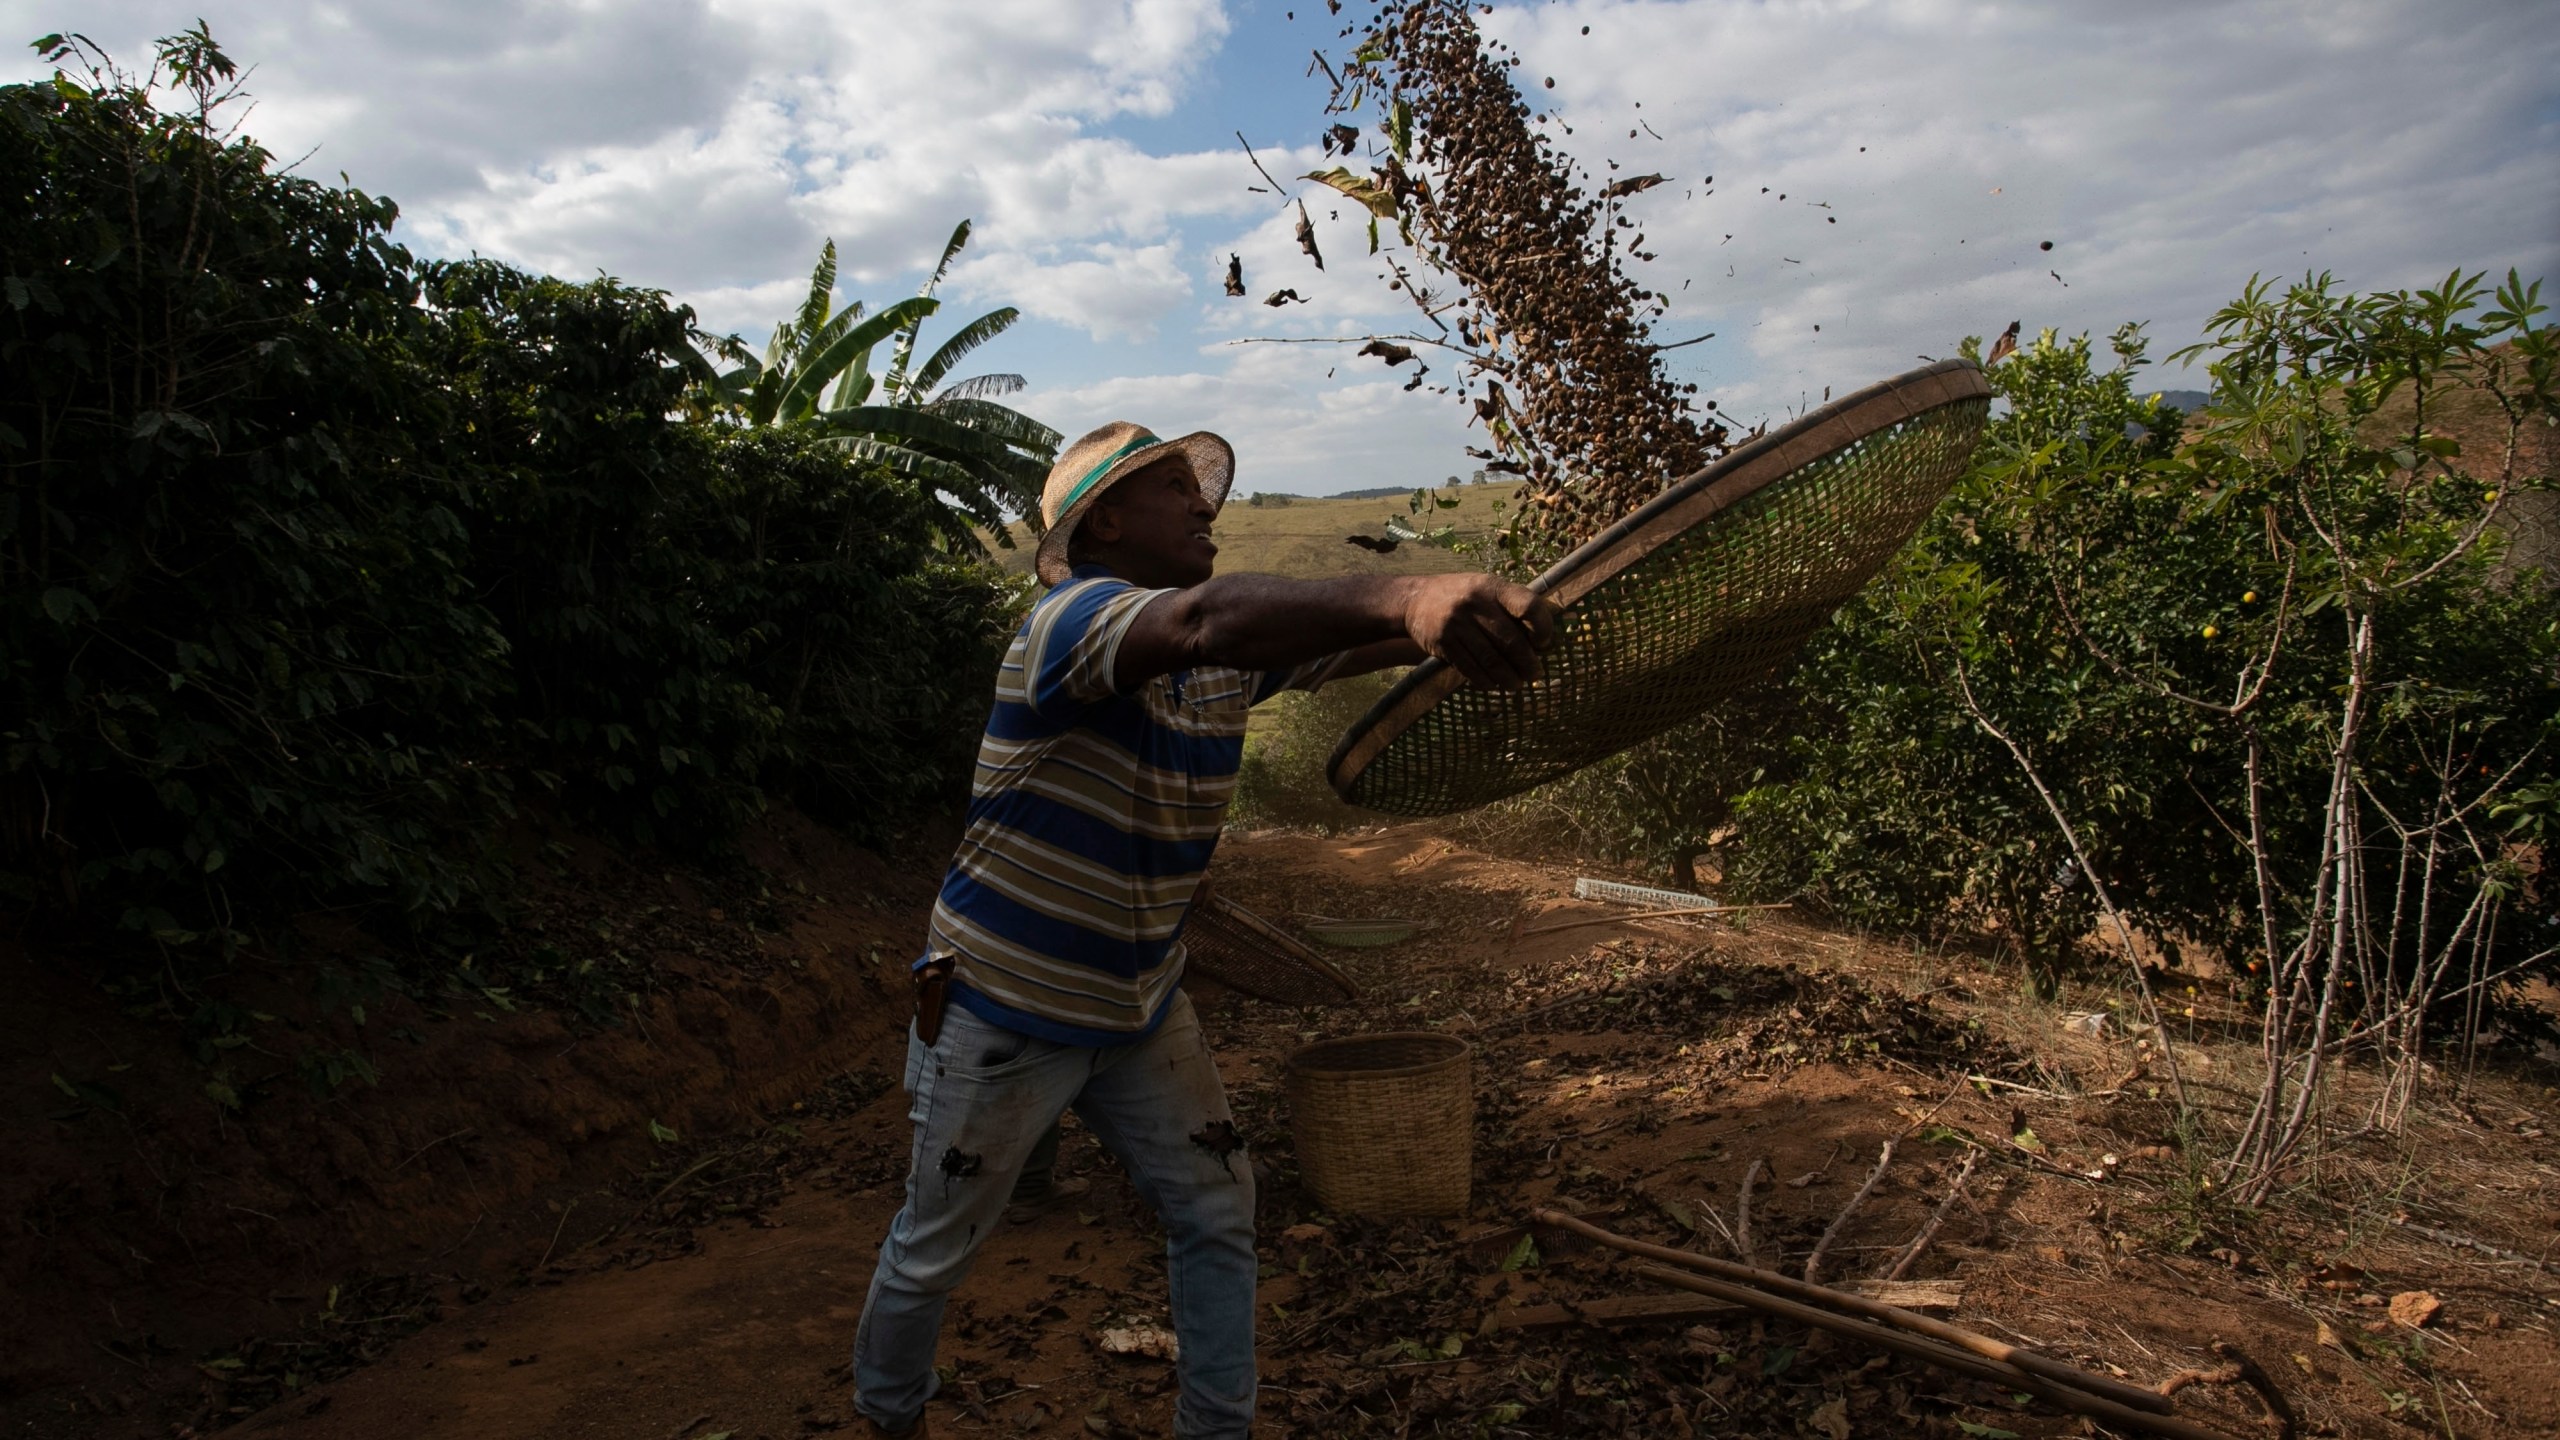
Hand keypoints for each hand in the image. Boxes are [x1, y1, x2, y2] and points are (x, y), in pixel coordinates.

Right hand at [1401, 574, 1559, 688]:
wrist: (1414, 599)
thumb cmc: (1462, 596)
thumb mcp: (1486, 589)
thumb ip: (1511, 607)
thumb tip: (1542, 639)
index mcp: (1492, 586)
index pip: (1528, 605)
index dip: (1542, 627)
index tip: (1543, 643)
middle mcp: (1475, 603)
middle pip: (1510, 640)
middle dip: (1527, 662)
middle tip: (1534, 674)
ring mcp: (1457, 623)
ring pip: (1491, 659)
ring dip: (1508, 677)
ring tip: (1516, 685)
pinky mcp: (1443, 642)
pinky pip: (1470, 668)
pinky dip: (1485, 681)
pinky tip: (1493, 685)